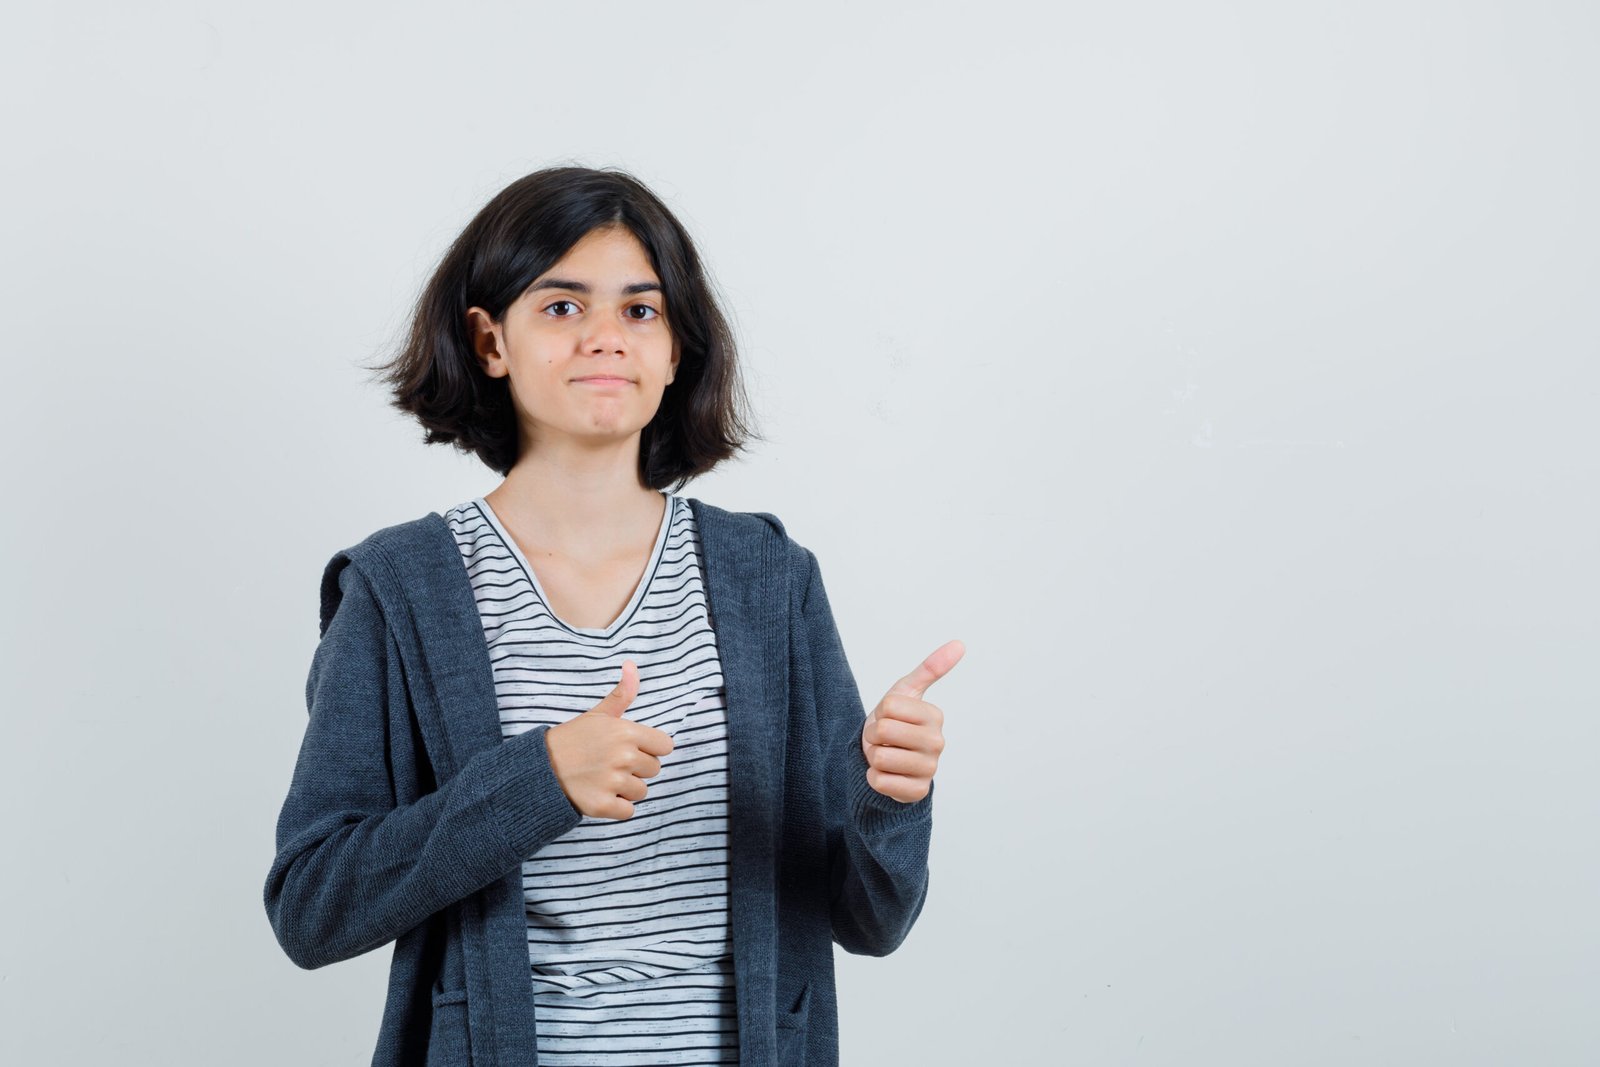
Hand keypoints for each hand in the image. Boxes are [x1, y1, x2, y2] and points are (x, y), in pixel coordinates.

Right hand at [544, 659, 674, 819]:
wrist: (540, 768)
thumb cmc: (573, 739)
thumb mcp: (598, 714)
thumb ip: (622, 694)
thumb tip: (632, 665)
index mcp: (626, 732)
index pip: (664, 746)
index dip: (650, 748)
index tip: (631, 748)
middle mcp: (623, 757)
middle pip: (654, 769)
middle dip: (636, 769)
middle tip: (610, 764)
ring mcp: (613, 782)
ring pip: (642, 791)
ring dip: (626, 789)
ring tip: (603, 778)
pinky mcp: (603, 805)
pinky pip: (629, 811)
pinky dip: (617, 807)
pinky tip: (599, 794)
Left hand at [861, 639, 962, 802]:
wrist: (887, 760)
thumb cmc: (895, 723)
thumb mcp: (907, 692)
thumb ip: (930, 668)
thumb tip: (959, 644)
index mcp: (935, 715)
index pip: (888, 705)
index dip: (880, 711)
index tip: (890, 718)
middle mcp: (938, 742)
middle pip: (882, 730)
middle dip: (874, 734)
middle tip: (885, 738)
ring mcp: (930, 769)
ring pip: (879, 757)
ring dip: (874, 756)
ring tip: (886, 755)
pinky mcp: (917, 792)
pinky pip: (880, 781)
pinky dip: (874, 778)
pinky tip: (888, 775)